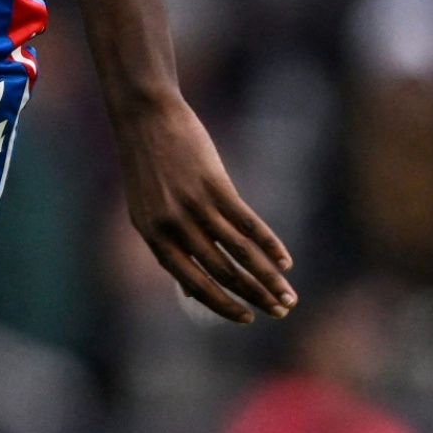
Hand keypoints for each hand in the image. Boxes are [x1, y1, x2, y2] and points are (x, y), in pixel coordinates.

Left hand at [116, 99, 296, 322]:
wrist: (143, 114)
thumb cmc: (147, 163)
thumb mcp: (145, 208)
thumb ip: (167, 244)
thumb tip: (187, 289)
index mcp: (152, 235)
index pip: (191, 282)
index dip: (221, 303)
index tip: (245, 318)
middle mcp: (172, 225)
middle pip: (221, 271)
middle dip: (254, 296)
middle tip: (280, 312)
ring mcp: (194, 205)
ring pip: (239, 252)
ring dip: (267, 278)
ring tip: (288, 296)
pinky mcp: (214, 185)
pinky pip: (247, 223)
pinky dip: (269, 244)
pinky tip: (285, 261)